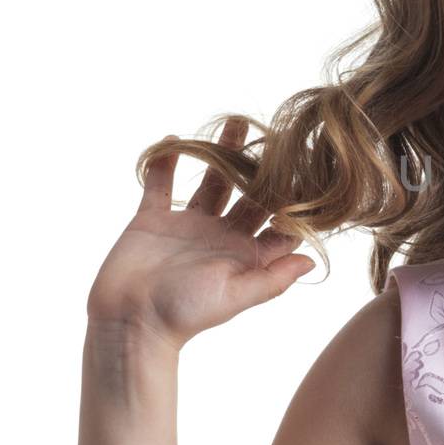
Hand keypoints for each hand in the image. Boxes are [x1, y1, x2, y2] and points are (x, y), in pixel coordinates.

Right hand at [86, 118, 314, 350]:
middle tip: (278, 133)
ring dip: (221, 153)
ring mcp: (188, 226)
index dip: (296, 198)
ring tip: (236, 122)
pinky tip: (177, 138)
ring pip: (211, 182)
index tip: (314, 168)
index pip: (278, 221)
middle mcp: (221, 236)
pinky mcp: (153, 220)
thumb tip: (312, 260)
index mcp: (245, 254)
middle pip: (249, 193)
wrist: (129, 322)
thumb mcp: (235, 296)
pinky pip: (161, 184)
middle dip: (263, 166)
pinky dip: (166, 162)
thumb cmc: (185, 314)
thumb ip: (273, 278)